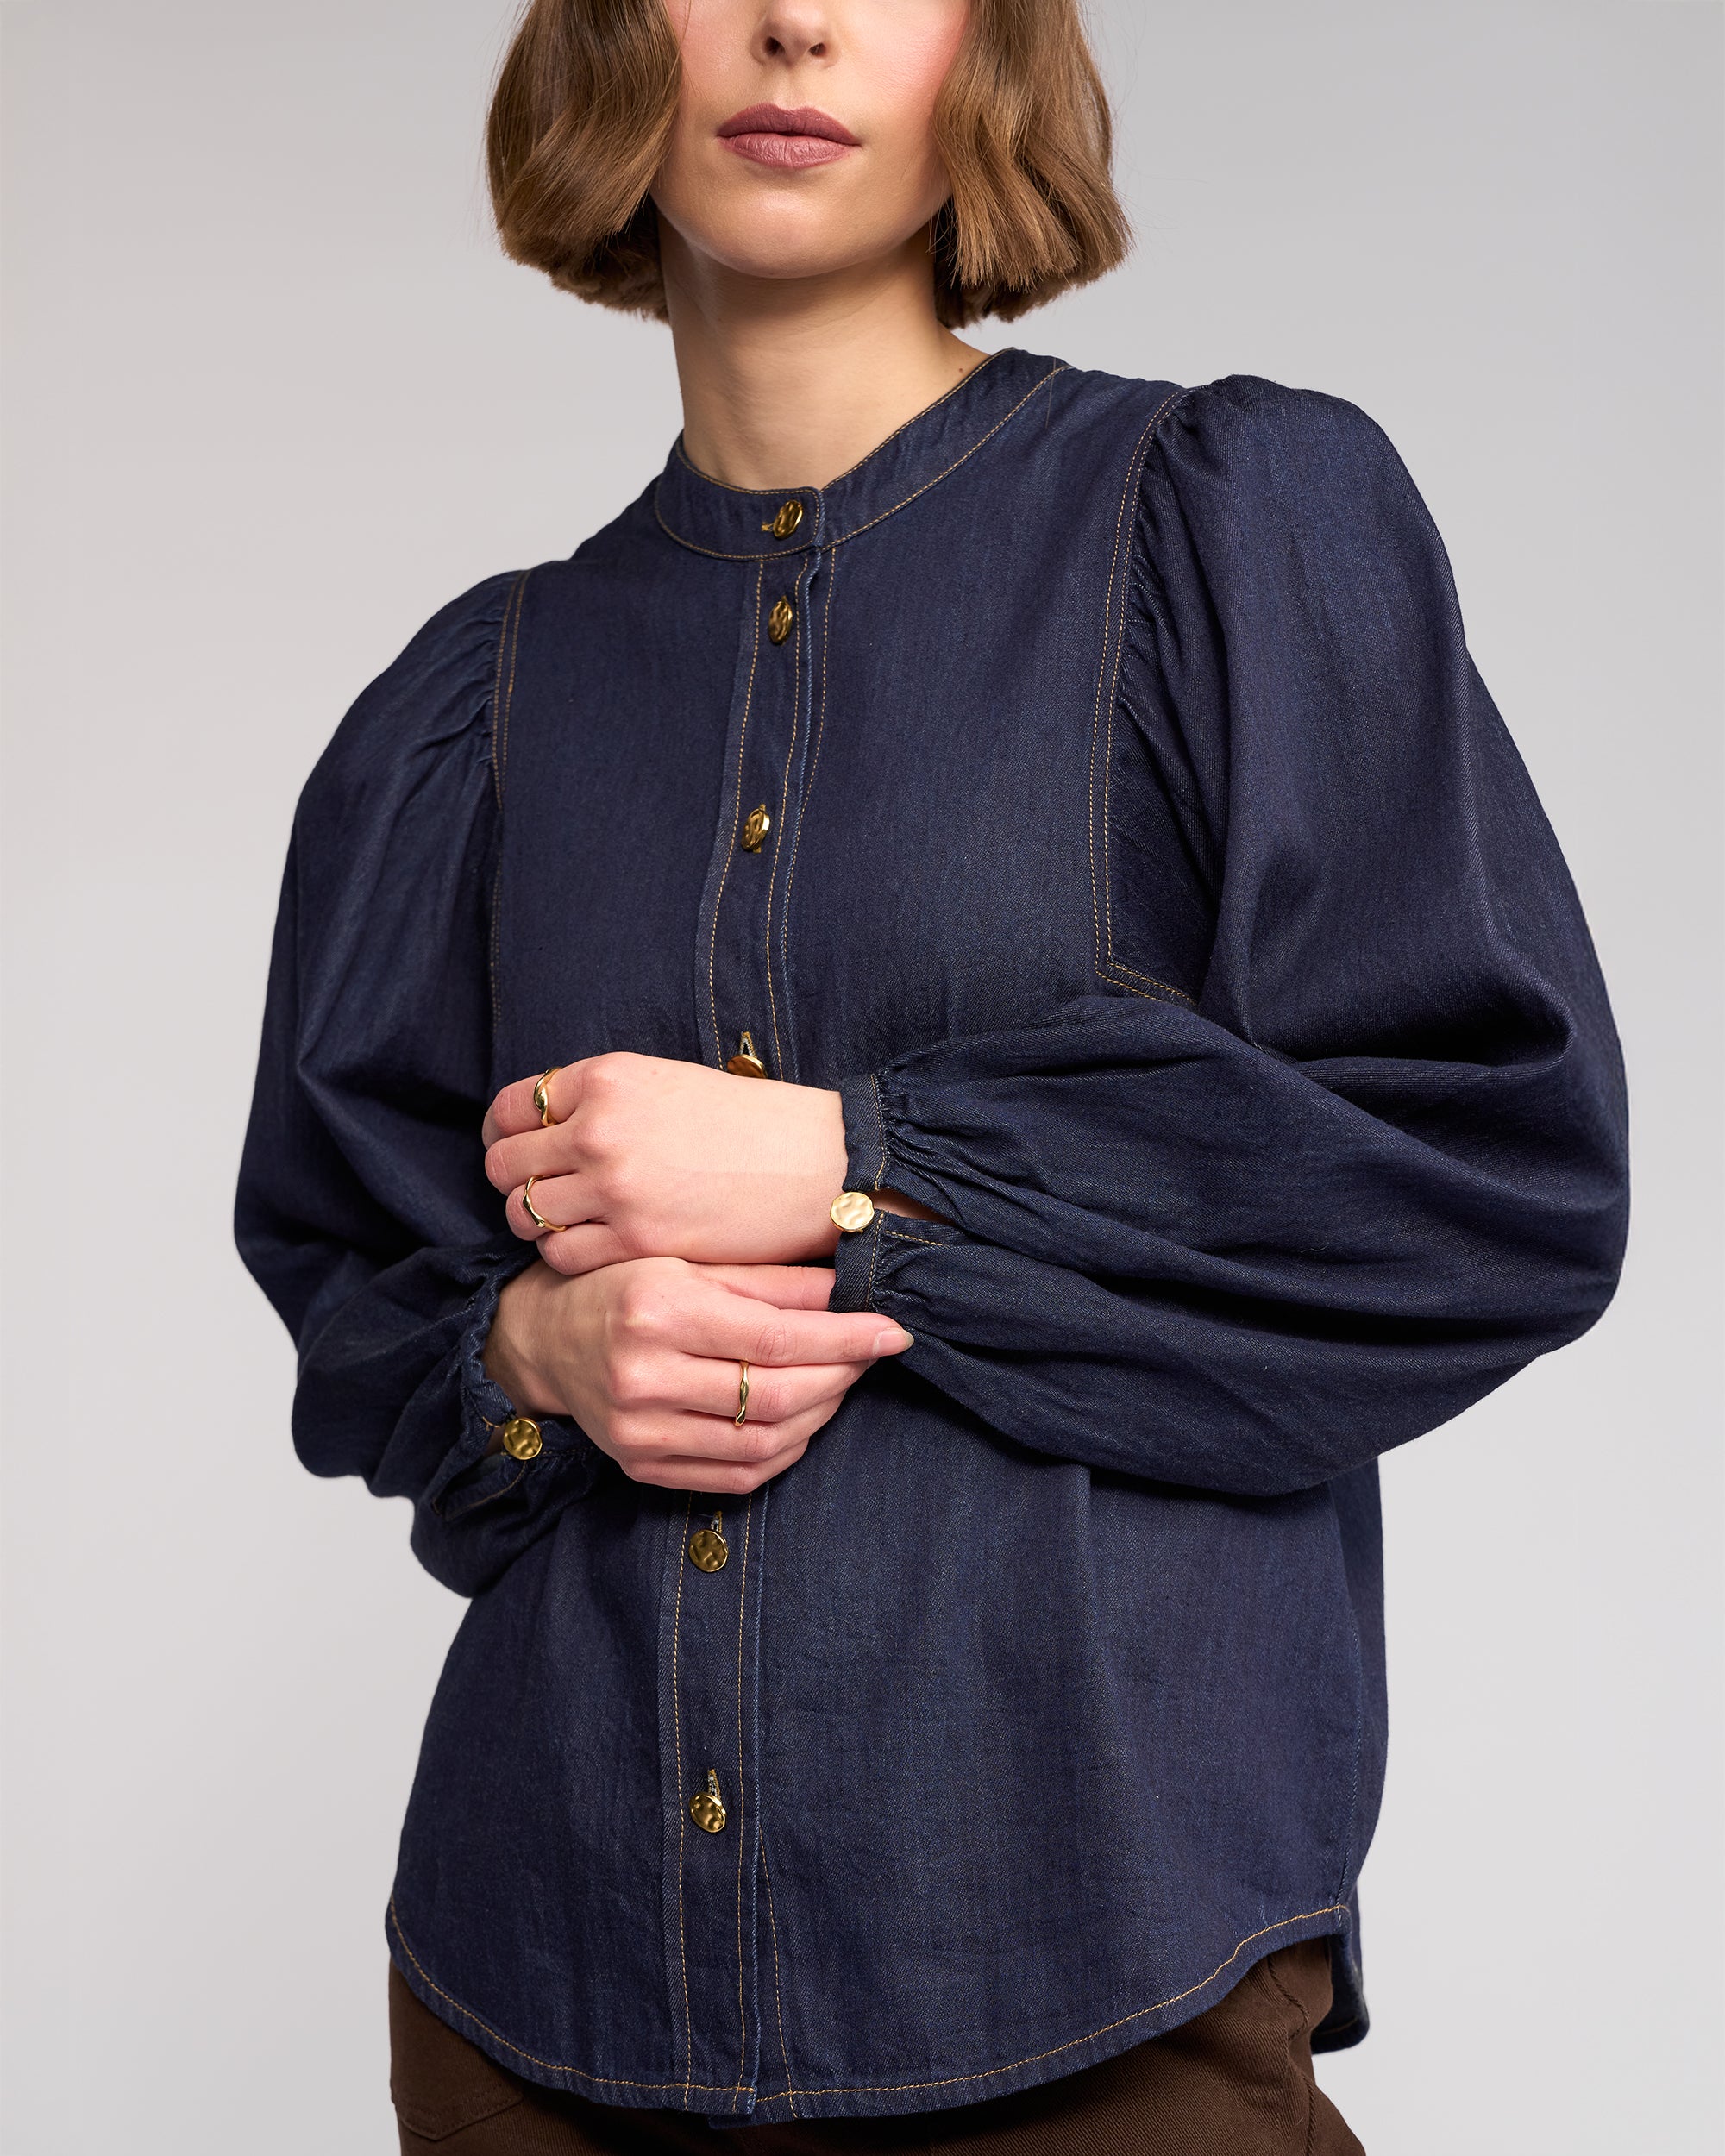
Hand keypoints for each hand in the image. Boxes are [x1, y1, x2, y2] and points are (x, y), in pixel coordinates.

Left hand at [483, 1053, 851, 1274]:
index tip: (522, 1149)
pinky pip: (560, 1254)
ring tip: (576, 1223)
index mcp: (608, 1078)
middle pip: (504, 1164)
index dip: (507, 1134)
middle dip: (517, 1181)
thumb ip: (605, 1101)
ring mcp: (614, 1186)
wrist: (819, 1166)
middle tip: (546, 1193)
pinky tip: (600, 1246)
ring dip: (541, 1222)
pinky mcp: (634, 1238)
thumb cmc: (751, 1127)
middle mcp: (600, 1127)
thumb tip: (546, 1128)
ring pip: (524, 1214)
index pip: (512, 1108)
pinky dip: (569, 1254)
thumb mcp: (669, 1084)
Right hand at [483, 1256, 910, 1492]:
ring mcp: (639, 1432)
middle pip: (775, 1394)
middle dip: (841, 1375)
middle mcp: (643, 1376)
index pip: (774, 1337)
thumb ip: (769, 1279)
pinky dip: (785, 1451)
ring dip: (820, 1414)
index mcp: (656, 1309)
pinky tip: (804, 1418)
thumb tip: (849, 1287)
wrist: (545, 1340)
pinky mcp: (642, 1467)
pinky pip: (737, 1476)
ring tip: (843, 1380)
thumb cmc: (624, 1286)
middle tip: (873, 1353)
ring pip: (763, 1443)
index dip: (845, 1337)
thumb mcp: (689, 1260)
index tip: (893, 1330)